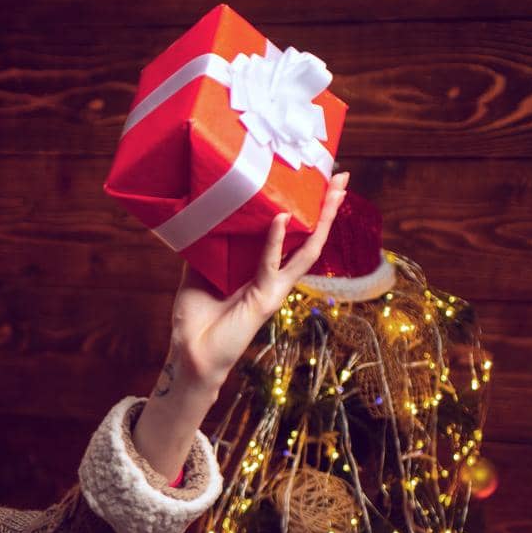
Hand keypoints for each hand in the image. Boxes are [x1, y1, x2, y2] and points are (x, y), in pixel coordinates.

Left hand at [160, 171, 349, 397]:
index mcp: (260, 269)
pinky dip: (276, 242)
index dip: (302, 210)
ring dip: (321, 220)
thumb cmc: (196, 320)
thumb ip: (209, 250)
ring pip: (306, 249)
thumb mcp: (198, 274)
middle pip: (308, 237)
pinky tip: (282, 217)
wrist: (190, 355)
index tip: (311, 182)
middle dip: (326, 208)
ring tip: (334, 191)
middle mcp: (273, 277)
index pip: (289, 234)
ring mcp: (274, 288)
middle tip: (341, 177)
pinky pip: (272, 265)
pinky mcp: (265, 299)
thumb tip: (205, 219)